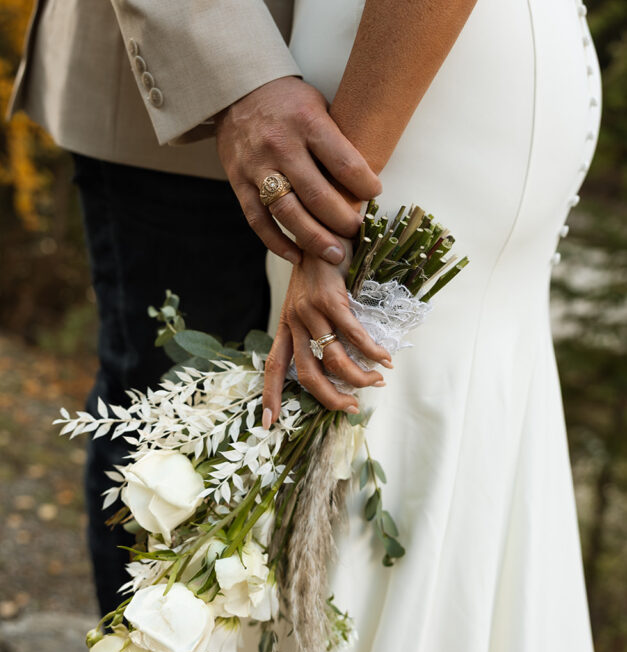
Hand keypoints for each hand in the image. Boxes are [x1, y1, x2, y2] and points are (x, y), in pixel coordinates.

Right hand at [215, 76, 381, 265]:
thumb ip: (335, 141)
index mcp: (307, 123)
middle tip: (358, 234)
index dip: (365, 186)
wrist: (236, 90)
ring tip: (334, 255)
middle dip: (342, 220)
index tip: (375, 195)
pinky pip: (258, 220)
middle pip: (317, 195)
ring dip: (314, 238)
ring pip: (287, 212)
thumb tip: (365, 181)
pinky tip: (297, 256)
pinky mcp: (238, 182)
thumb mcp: (318, 106)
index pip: (344, 163)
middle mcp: (281, 146)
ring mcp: (257, 167)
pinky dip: (277, 242)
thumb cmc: (287, 101)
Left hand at [261, 248, 392, 424]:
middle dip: (329, 397)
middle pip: (306, 373)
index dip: (271, 395)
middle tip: (351, 406)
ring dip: (357, 376)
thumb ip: (317, 327)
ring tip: (376, 381)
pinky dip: (370, 351)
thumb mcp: (310, 299)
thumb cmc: (324, 267)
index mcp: (287, 324)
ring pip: (332, 358)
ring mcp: (310, 309)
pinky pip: (352, 334)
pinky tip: (384, 359)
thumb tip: (342, 360)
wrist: (326, 229)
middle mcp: (294, 320)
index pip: (274, 366)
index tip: (268, 423)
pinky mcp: (330, 298)